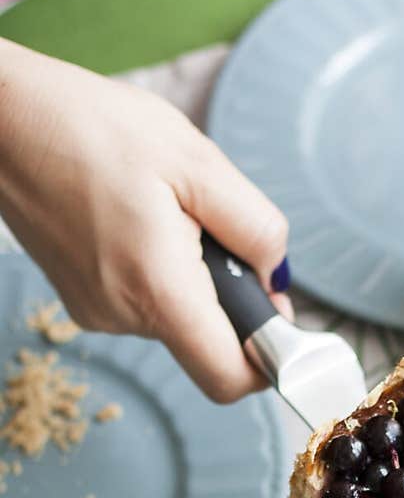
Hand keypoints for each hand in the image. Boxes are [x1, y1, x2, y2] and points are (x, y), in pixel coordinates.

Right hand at [0, 40, 290, 402]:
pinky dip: (162, 271)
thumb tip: (278, 279)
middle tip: (215, 230)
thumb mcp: (198, 161)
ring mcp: (98, 314)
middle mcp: (124, 317)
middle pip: (210, 344)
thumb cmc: (92, 127)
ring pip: (179, 320)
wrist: (0, 119)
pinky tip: (139, 218)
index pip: (230, 378)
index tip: (283, 325)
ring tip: (165, 210)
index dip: (269, 362)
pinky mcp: (84, 301)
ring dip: (195, 277)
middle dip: (232, 298)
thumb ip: (255, 227)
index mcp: (158, 290)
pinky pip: (147, 302)